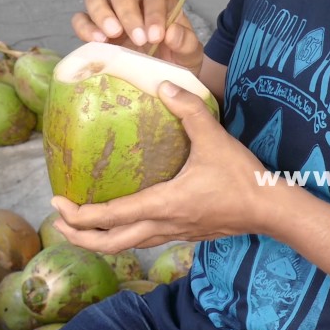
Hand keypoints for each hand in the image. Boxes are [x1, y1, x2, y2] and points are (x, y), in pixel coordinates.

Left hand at [50, 80, 273, 253]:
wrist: (270, 209)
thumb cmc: (242, 178)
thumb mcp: (214, 138)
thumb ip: (188, 110)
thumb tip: (163, 85)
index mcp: (162, 205)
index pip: (110, 217)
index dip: (79, 216)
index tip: (58, 202)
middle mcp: (162, 225)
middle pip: (110, 244)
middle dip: (79, 236)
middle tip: (59, 219)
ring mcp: (174, 233)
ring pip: (127, 244)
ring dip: (100, 238)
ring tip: (83, 223)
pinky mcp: (184, 233)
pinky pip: (144, 239)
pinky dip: (124, 233)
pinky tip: (123, 217)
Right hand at [72, 0, 203, 76]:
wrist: (161, 82)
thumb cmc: (177, 64)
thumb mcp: (190, 56)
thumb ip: (186, 43)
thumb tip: (172, 33)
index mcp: (160, 5)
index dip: (155, 13)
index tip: (157, 37)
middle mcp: (134, 4)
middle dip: (128, 13)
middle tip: (138, 40)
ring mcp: (111, 15)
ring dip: (102, 13)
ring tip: (112, 35)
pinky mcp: (94, 30)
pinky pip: (81, 18)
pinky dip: (84, 26)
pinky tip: (96, 42)